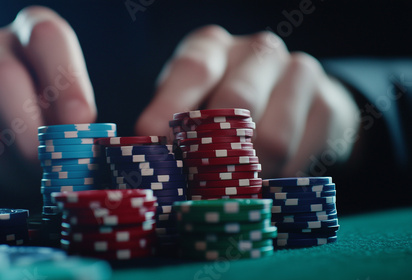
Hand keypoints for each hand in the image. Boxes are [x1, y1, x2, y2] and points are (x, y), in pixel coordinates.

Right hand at [0, 6, 95, 196]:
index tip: (81, 125)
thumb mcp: (86, 114)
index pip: (46, 39)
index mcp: (38, 34)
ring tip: (26, 180)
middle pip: (1, 77)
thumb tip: (118, 141)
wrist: (17, 128)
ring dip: (3, 162)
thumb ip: (94, 122)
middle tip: (49, 169)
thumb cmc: (62, 120)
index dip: (65, 83)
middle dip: (29, 135)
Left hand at [136, 25, 359, 177]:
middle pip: (236, 103)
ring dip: (252, 173)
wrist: (291, 96)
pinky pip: (302, 154)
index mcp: (214, 45)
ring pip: (274, 137)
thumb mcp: (192, 102)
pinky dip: (280, 175)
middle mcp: (258, 50)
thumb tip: (152, 158)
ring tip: (237, 186)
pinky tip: (269, 175)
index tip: (155, 144)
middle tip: (199, 184)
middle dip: (215, 152)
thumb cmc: (224, 103)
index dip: (171, 109)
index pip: (193, 70)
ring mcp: (298, 71)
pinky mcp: (328, 102)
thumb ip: (176, 124)